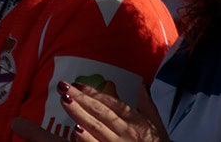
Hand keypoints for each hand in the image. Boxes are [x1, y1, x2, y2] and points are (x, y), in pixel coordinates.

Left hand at [12, 81, 165, 141]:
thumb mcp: (157, 126)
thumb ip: (148, 106)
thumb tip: (143, 86)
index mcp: (136, 121)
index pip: (112, 102)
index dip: (94, 92)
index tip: (77, 84)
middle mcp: (128, 131)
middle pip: (101, 112)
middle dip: (82, 98)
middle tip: (63, 87)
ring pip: (97, 127)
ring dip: (80, 113)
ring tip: (65, 101)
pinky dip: (88, 139)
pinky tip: (76, 130)